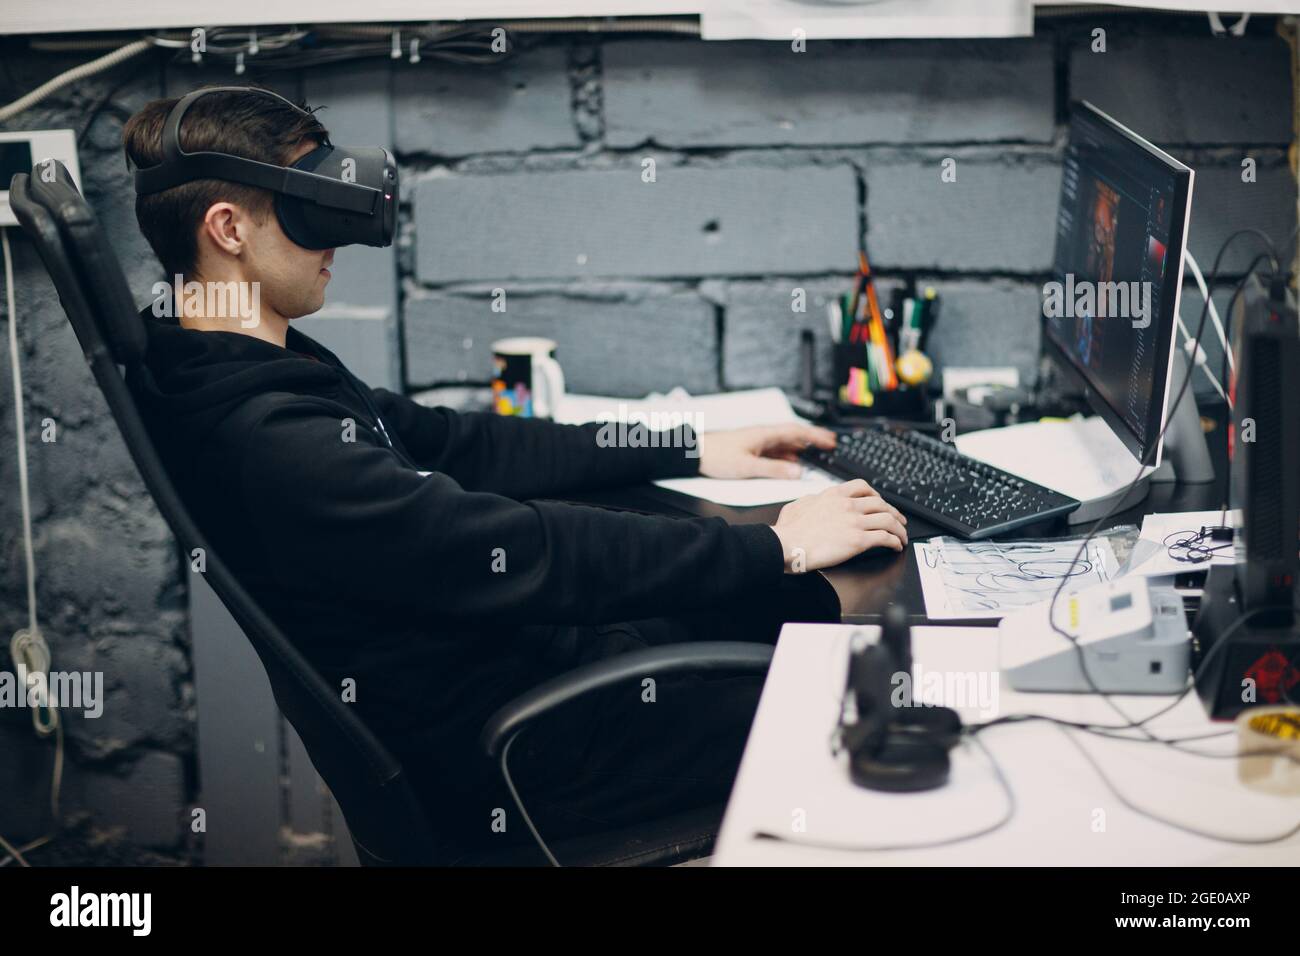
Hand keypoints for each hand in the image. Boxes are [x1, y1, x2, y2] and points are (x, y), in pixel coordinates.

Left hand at [697, 423, 837, 479]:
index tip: (831, 441)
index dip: (816, 436)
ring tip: (817, 453)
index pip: (797, 432)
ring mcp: (758, 441)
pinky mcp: (752, 449)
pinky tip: (792, 462)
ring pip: (786, 443)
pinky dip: (788, 455)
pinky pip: (776, 450)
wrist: (696, 453)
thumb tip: (798, 472)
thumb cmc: (717, 456)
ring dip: (802, 447)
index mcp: (765, 434)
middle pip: (794, 435)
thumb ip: (774, 470)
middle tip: (830, 444)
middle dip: (813, 439)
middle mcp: (764, 435)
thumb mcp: (748, 467)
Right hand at [771, 479, 907, 572]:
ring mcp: (855, 522)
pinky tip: (895, 546)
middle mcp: (848, 505)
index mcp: (834, 495)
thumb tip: (814, 501)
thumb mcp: (797, 505)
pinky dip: (894, 541)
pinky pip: (885, 537)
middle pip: (881, 504)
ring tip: (902, 536)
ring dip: (899, 529)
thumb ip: (811, 501)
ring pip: (888, 520)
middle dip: (894, 512)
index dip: (876, 494)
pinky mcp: (858, 540)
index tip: (880, 502)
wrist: (787, 545)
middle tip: (898, 520)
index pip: (863, 487)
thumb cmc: (788, 530)